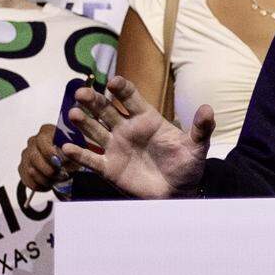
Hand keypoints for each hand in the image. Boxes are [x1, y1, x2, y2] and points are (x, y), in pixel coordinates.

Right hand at [19, 123, 76, 191]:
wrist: (68, 161)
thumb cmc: (72, 151)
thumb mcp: (77, 145)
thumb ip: (73, 146)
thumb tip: (67, 151)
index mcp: (46, 131)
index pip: (42, 140)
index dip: (49, 152)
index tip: (58, 161)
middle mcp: (34, 141)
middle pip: (34, 157)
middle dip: (49, 168)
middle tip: (61, 174)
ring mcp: (26, 155)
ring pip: (31, 170)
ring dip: (47, 178)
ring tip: (59, 179)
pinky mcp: (23, 168)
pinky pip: (28, 180)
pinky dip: (41, 185)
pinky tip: (50, 183)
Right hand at [60, 76, 214, 199]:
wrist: (178, 192)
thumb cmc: (187, 165)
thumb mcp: (197, 146)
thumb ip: (201, 128)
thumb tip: (208, 109)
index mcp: (147, 119)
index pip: (131, 98)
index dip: (121, 88)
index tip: (113, 82)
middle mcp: (128, 129)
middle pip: (107, 110)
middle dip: (94, 100)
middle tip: (81, 92)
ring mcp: (116, 147)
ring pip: (96, 130)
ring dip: (83, 122)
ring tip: (73, 113)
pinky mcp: (110, 167)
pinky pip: (91, 159)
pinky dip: (79, 154)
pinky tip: (66, 148)